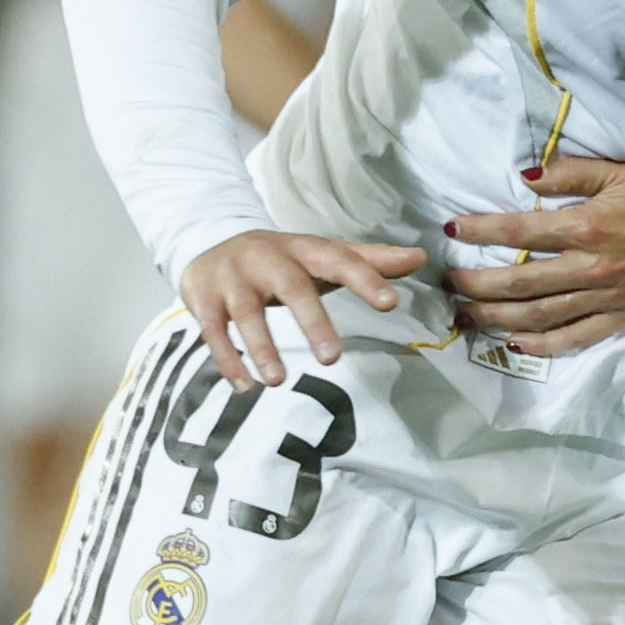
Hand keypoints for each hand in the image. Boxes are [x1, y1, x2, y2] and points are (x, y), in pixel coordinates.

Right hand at [179, 226, 424, 389]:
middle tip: (332, 358)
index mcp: (303, 248)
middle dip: (312, 321)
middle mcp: (267, 258)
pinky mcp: (204, 297)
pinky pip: (213, 330)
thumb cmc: (279, 257)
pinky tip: (244, 385)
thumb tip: (420, 257)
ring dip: (261, 346)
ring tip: (277, 381)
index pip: (340, 260)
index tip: (390, 303)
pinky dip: (228, 359)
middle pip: (292, 287)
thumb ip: (369, 260)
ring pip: (246, 311)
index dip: (366, 278)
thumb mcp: (321, 254)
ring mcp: (233, 277)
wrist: (208, 239)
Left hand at [439, 156, 624, 356]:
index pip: (518, 231)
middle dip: (475, 283)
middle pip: (519, 282)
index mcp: (587, 226)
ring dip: (496, 317)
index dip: (479, 230)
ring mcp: (607, 298)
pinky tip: (513, 344)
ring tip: (464, 314)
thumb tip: (525, 176)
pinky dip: (542, 346)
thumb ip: (571, 172)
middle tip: (445, 282)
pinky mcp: (623, 318)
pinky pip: (575, 338)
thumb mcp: (621, 169)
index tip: (450, 230)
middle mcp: (592, 268)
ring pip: (539, 316)